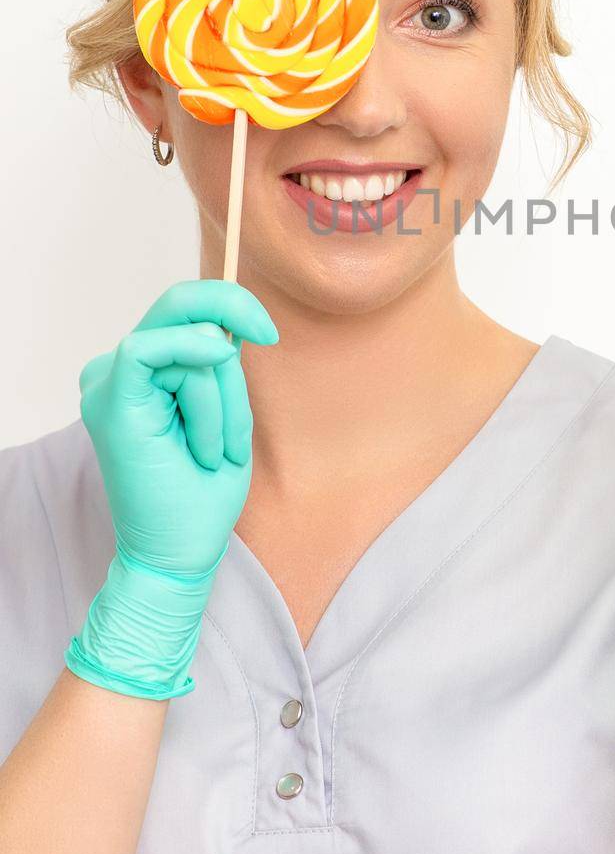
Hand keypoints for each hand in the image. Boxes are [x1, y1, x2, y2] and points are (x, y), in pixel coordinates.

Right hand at [65, 280, 278, 699]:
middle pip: (177, 305)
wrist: (180, 551)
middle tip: (267, 335)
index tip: (268, 331)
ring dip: (221, 400)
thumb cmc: (202, 491)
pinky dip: (192, 369)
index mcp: (142, 375)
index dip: (227, 302)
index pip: (181, 311)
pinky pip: (150, 349)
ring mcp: (107, 384)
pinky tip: (204, 414)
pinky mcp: (110, 400)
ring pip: (187, 344)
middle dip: (231, 311)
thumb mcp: (226, 412)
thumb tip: (227, 324)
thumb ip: (219, 366)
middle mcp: (117, 372)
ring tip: (211, 452)